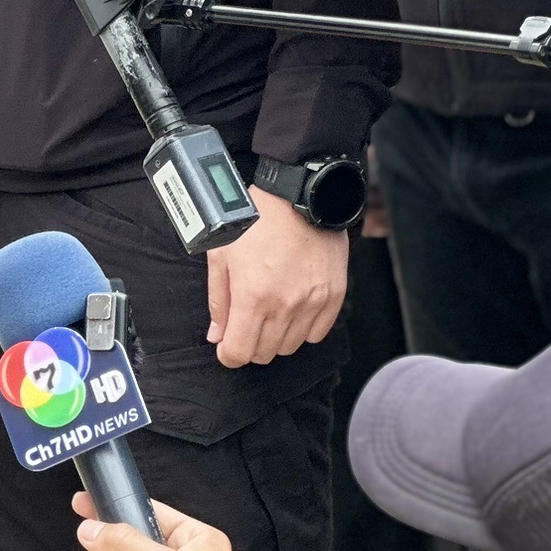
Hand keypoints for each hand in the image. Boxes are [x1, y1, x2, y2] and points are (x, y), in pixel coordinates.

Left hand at [205, 189, 346, 367]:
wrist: (298, 197)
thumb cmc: (255, 220)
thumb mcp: (221, 254)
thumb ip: (219, 300)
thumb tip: (217, 335)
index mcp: (252, 296)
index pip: (239, 353)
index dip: (228, 354)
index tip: (227, 346)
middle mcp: (284, 306)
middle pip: (264, 354)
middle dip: (249, 344)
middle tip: (246, 323)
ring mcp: (312, 303)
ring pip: (290, 347)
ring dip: (276, 337)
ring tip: (270, 311)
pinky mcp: (333, 296)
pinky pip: (317, 334)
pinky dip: (303, 329)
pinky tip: (293, 308)